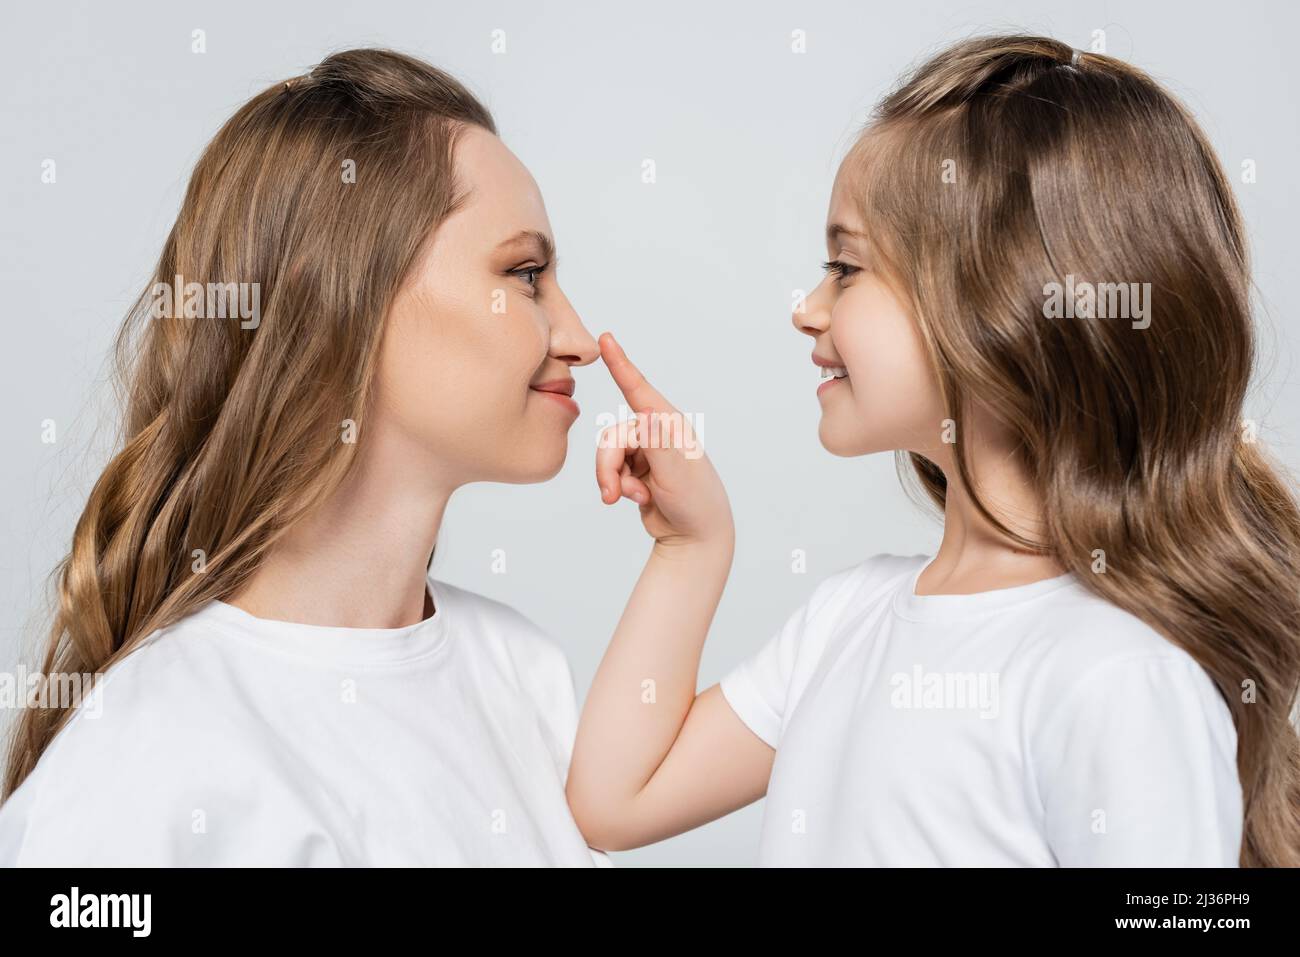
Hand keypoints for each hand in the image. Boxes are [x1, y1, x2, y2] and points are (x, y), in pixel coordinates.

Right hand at [595, 332, 733, 549]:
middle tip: (612, 495)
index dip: (620, 364)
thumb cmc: (695, 503)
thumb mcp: (676, 473)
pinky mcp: (636, 470)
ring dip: (612, 480)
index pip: (639, 389)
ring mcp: (646, 452)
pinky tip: (637, 499)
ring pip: (608, 455)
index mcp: (670, 425)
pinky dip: (617, 487)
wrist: (695, 538)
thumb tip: (646, 412)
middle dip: (607, 466)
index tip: (606, 339)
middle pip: (612, 436)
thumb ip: (657, 443)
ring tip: (628, 499)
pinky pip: (611, 471)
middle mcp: (657, 433)